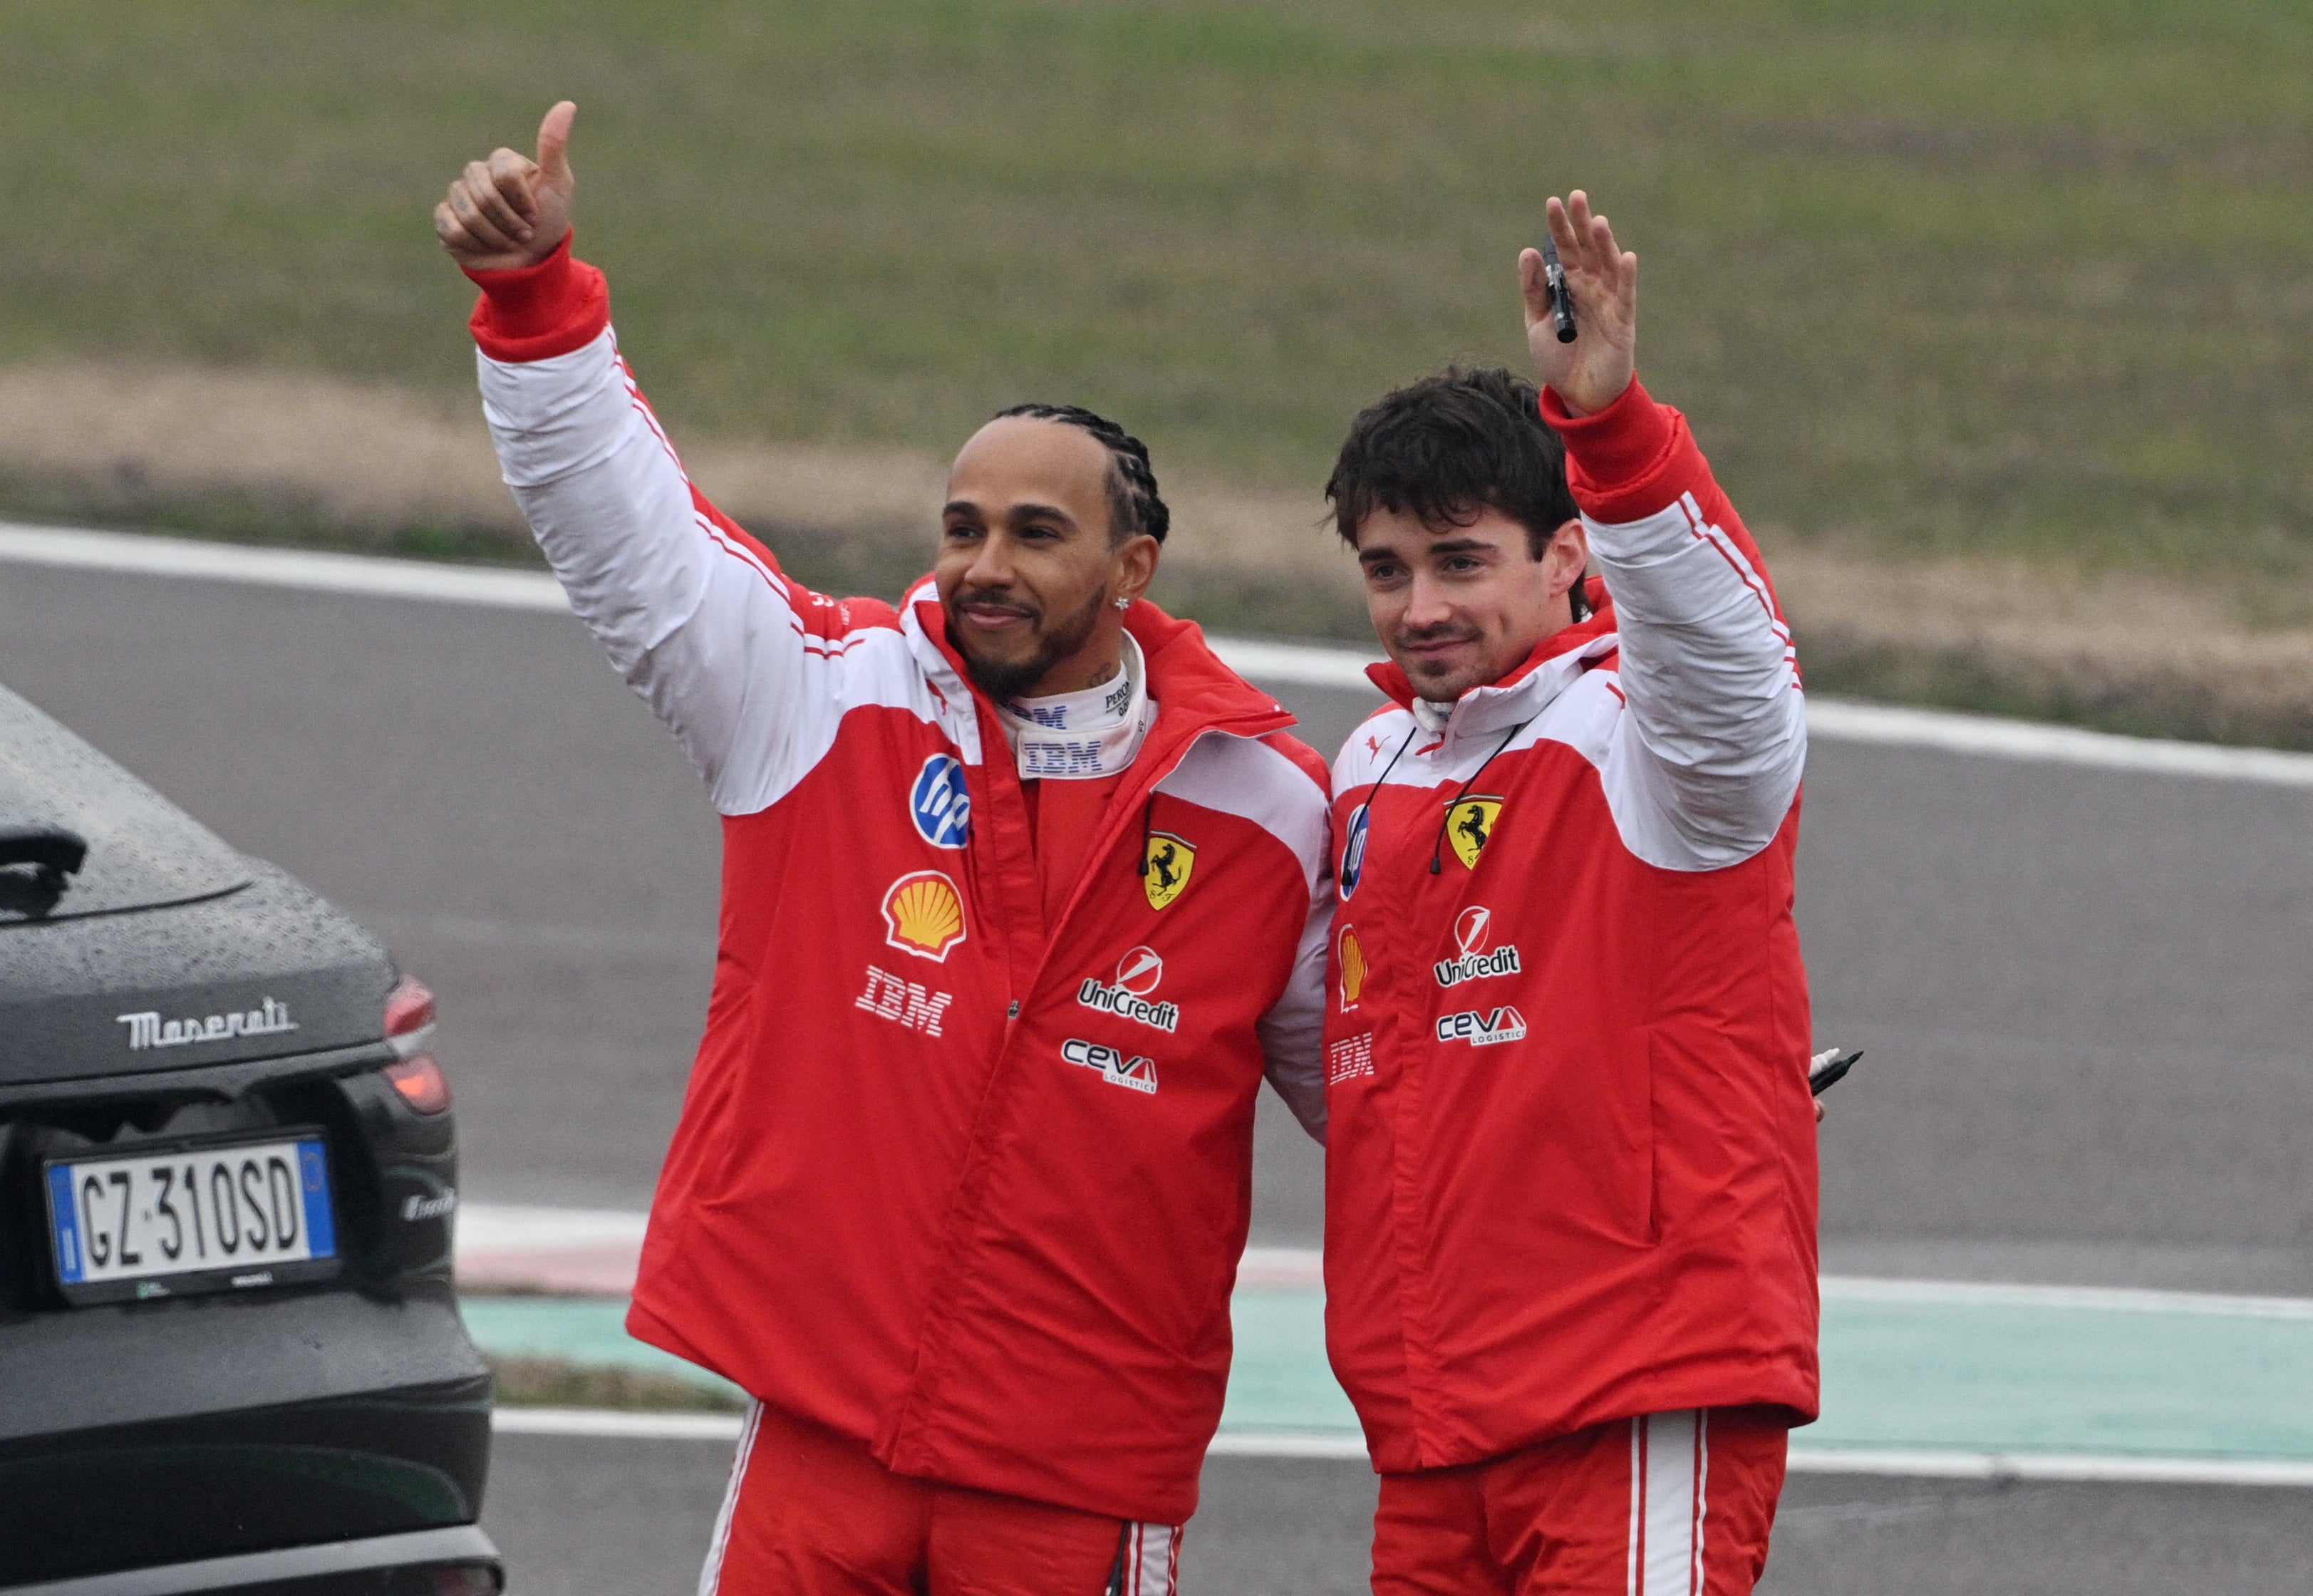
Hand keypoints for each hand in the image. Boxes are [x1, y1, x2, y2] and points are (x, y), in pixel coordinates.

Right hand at [433, 100, 576, 271]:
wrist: (531, 264)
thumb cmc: (547, 224)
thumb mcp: (558, 185)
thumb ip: (554, 146)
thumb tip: (568, 104)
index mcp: (502, 162)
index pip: (504, 174)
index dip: (523, 201)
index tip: (536, 215)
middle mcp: (477, 174)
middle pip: (485, 195)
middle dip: (510, 223)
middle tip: (524, 234)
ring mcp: (458, 195)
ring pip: (468, 213)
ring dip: (495, 236)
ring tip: (507, 242)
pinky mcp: (445, 219)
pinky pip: (452, 228)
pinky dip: (475, 244)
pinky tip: (485, 246)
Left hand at [1518, 191, 1636, 416]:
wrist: (1577, 393)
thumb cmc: (1558, 358)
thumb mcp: (1536, 323)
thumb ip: (1534, 290)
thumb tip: (1529, 252)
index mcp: (1568, 285)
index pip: (1564, 249)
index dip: (1559, 226)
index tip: (1553, 202)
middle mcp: (1590, 286)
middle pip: (1586, 249)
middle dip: (1581, 224)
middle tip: (1576, 197)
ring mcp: (1607, 300)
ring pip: (1607, 265)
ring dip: (1603, 243)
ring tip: (1596, 222)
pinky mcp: (1622, 320)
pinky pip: (1625, 294)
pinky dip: (1625, 276)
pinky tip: (1625, 257)